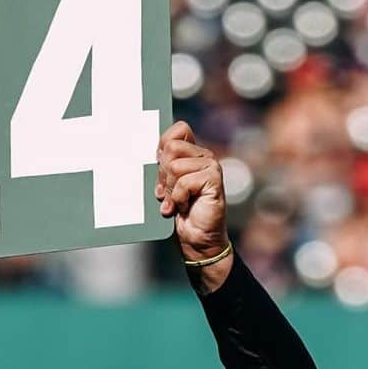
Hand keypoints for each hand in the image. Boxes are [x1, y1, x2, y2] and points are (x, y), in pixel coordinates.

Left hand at [156, 121, 229, 264]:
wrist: (196, 239)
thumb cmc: (180, 213)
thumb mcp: (165, 185)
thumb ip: (163, 166)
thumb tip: (153, 154)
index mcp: (192, 154)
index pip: (178, 129)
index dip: (163, 146)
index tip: (160, 168)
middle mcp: (204, 156)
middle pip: (170, 148)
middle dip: (163, 175)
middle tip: (167, 193)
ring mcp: (211, 166)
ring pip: (174, 166)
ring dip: (170, 190)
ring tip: (175, 203)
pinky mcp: (214, 179)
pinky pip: (184, 182)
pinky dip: (178, 198)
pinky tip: (184, 207)